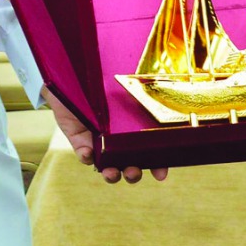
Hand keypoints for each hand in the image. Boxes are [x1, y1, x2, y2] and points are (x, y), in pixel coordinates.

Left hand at [42, 86, 167, 183]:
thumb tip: (169, 87)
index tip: (161, 175)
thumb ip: (143, 90)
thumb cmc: (108, 76)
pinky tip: (88, 153)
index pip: (150, 152)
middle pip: (130, 165)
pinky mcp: (80, 140)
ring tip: (112, 173)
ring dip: (112, 174)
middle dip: (133, 174)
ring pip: (108, 167)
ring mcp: (100, 142)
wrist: (76, 71)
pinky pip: (84, 154)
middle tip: (133, 172)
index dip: (158, 165)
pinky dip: (87, 156)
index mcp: (136, 128)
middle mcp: (119, 140)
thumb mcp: (129, 83)